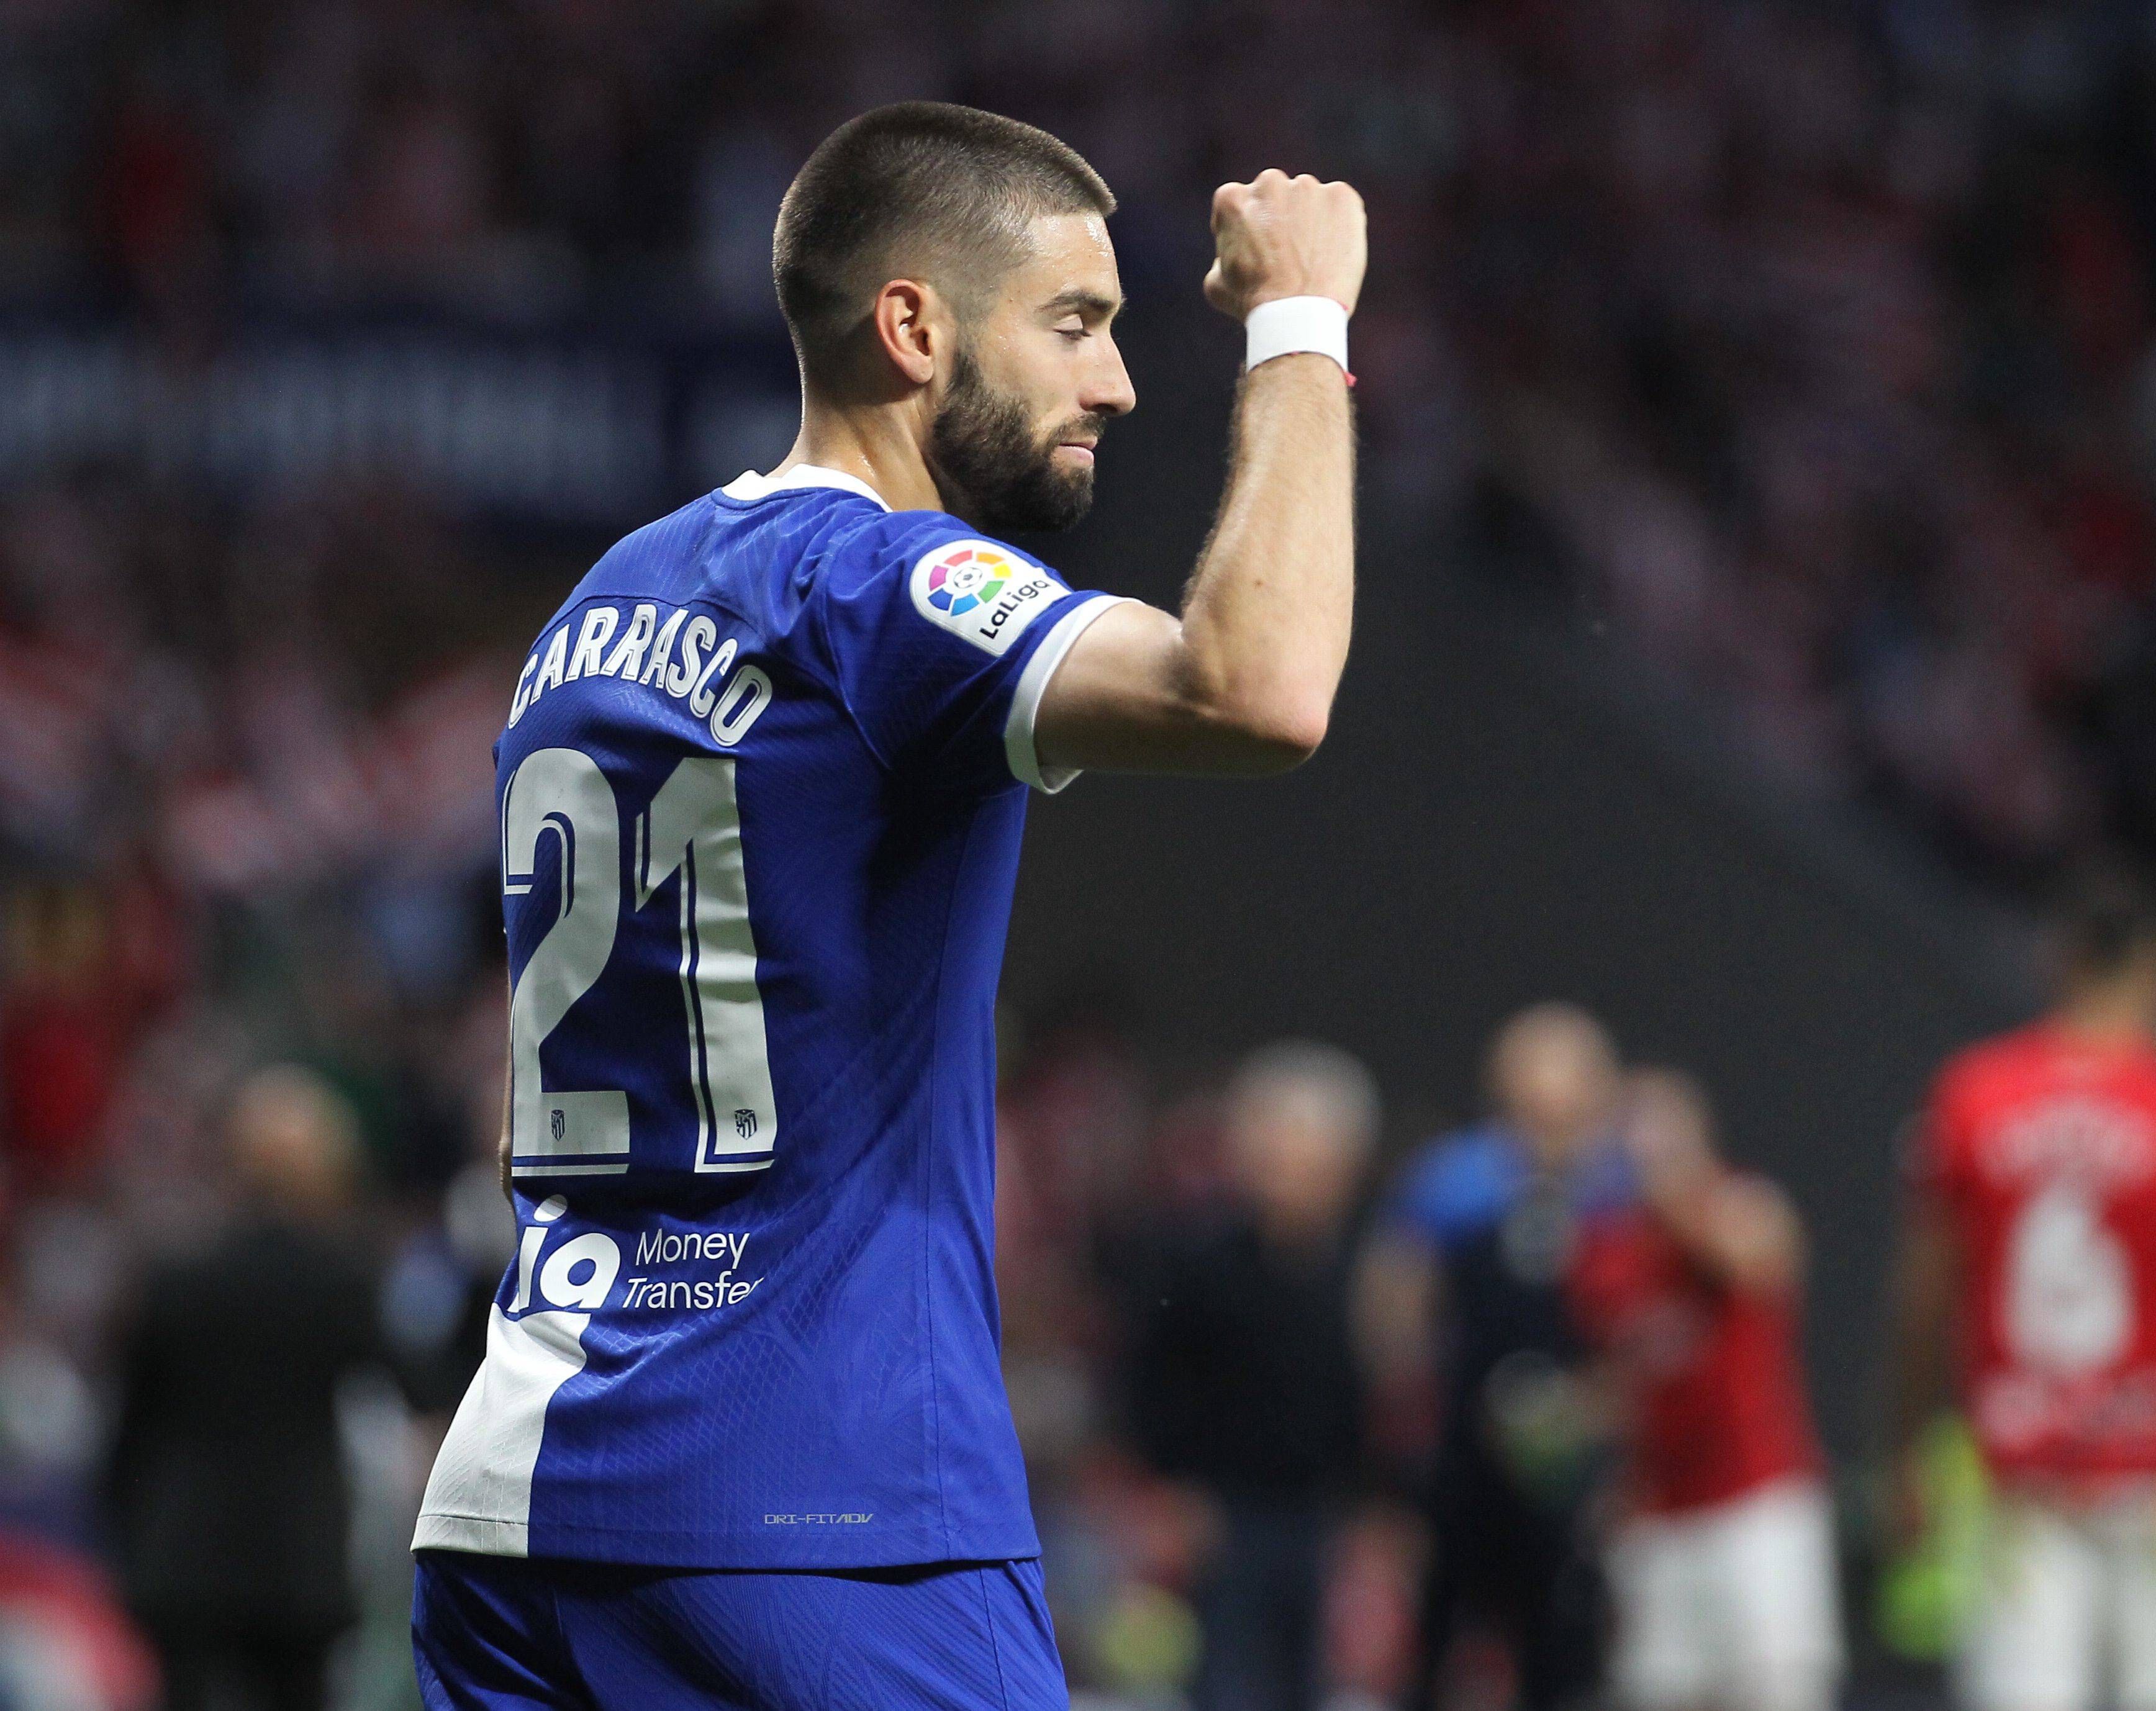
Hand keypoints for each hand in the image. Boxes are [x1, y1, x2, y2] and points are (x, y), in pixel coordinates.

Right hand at [1205, 170, 1365, 319]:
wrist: (1297, 313)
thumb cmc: (1253, 304)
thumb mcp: (1217, 283)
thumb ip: (1223, 255)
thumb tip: (1230, 253)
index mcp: (1232, 199)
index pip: (1239, 206)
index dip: (1248, 231)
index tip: (1258, 252)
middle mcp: (1269, 183)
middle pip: (1275, 197)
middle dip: (1280, 218)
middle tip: (1288, 255)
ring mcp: (1307, 187)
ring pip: (1309, 201)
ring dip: (1310, 221)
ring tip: (1313, 260)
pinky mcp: (1341, 197)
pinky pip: (1341, 206)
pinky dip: (1340, 225)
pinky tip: (1333, 255)